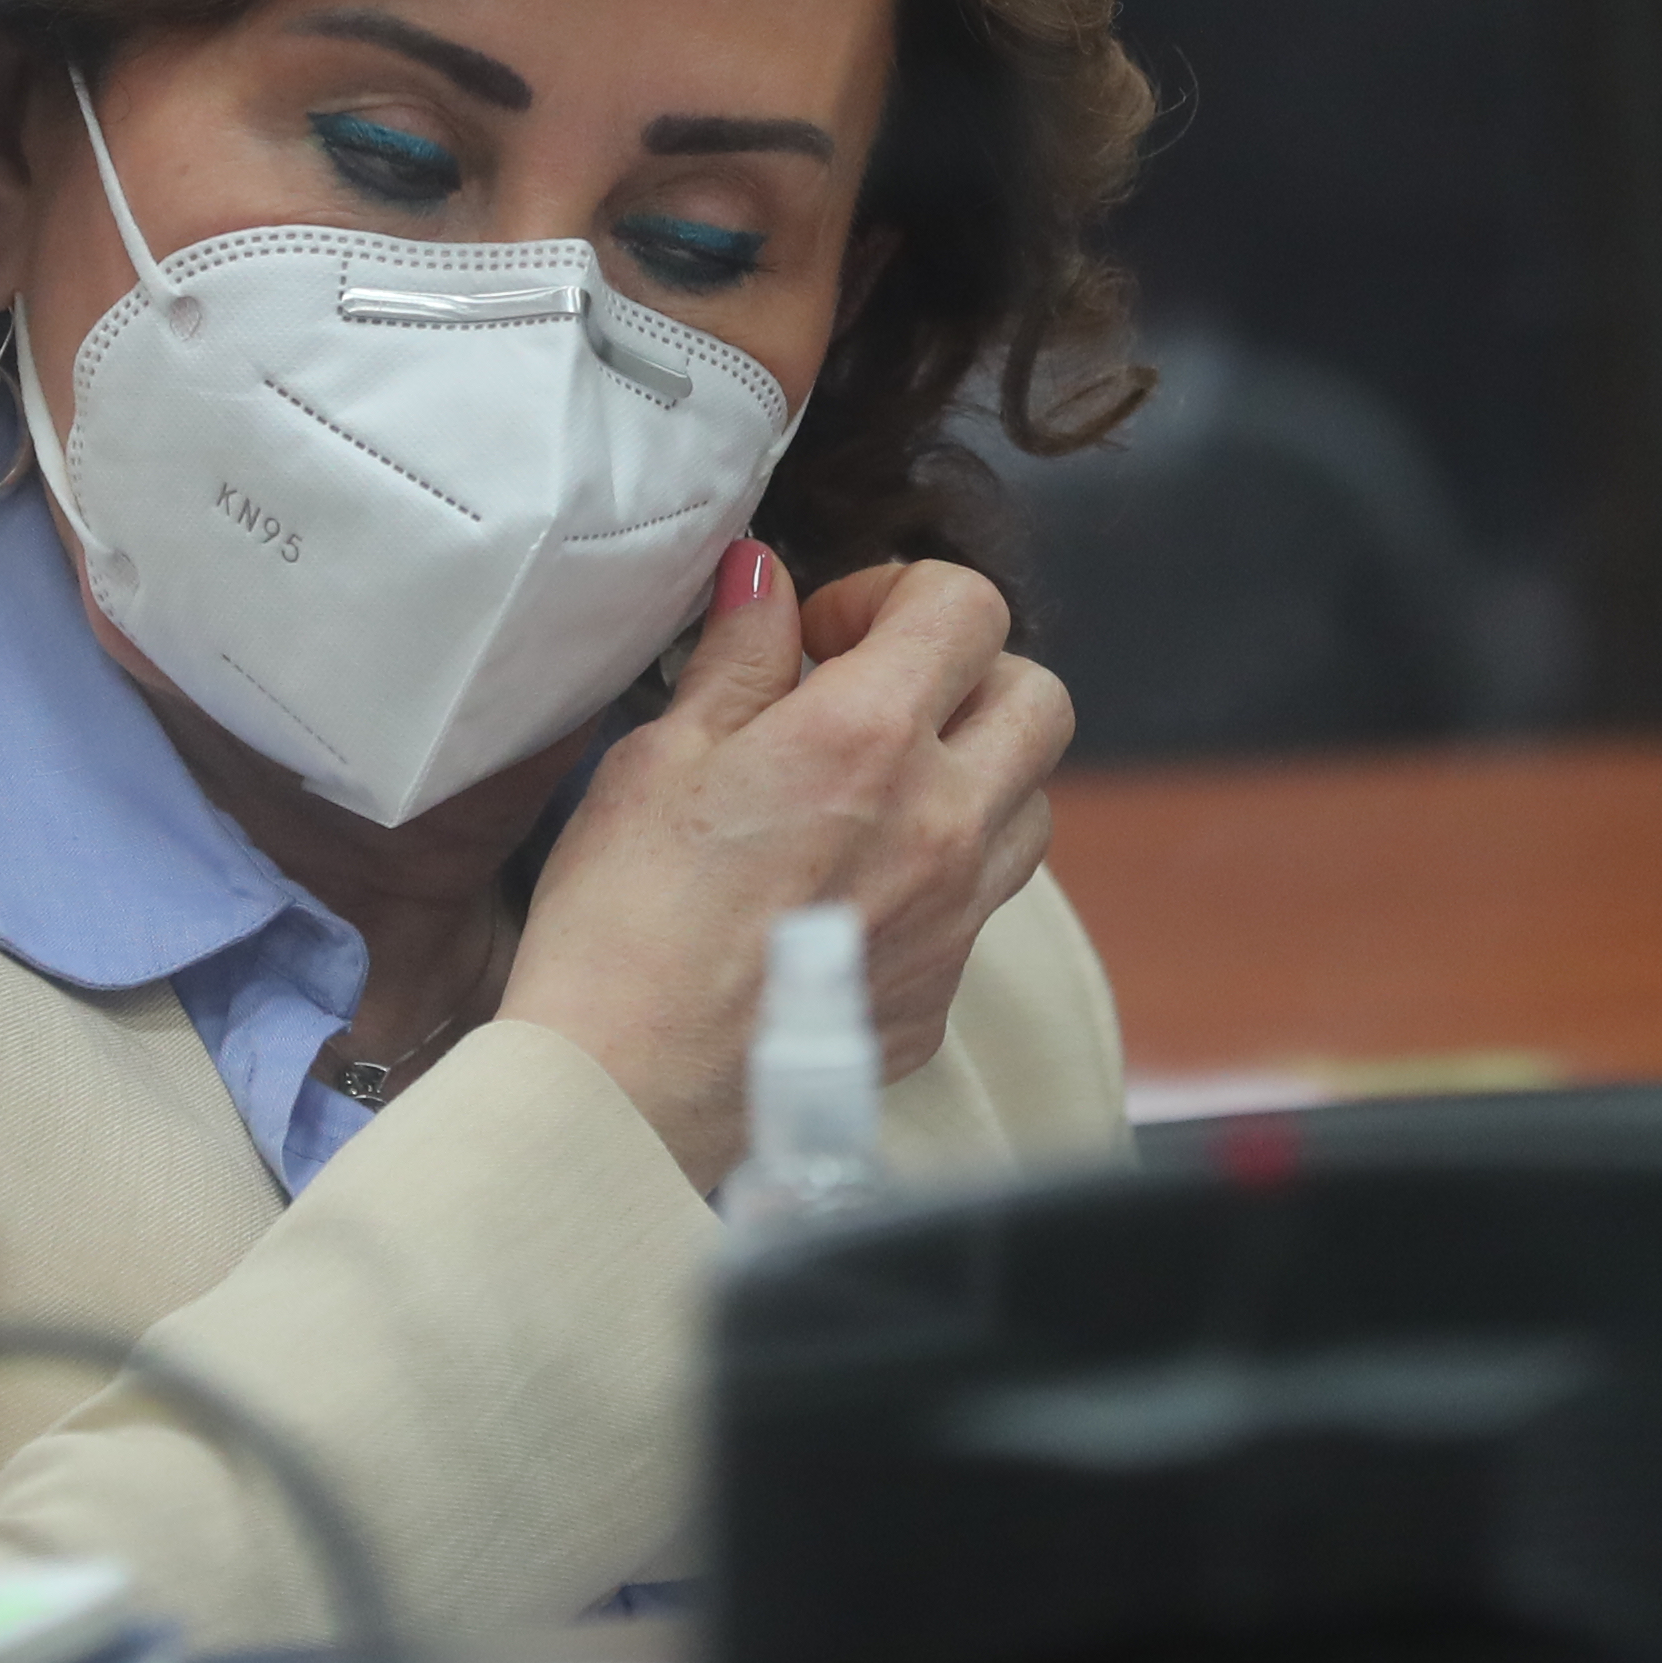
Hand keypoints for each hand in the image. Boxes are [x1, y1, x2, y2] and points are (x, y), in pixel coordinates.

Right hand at [501, 539, 1075, 1188]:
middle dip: (966, 674)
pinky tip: (858, 880)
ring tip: (876, 788)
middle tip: (873, 697)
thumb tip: (765, 577)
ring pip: (1032, 800)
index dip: (896, 595)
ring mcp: (957, 914)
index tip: (826, 635)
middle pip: (1038, 695)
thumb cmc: (623, 919)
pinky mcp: (944, 990)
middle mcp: (943, 820)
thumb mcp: (661, 755)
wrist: (628, 1085)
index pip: (967, 604)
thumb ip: (736, 656)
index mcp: (869, 736)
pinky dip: (948, 867)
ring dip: (974, 771)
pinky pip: (987, 900)